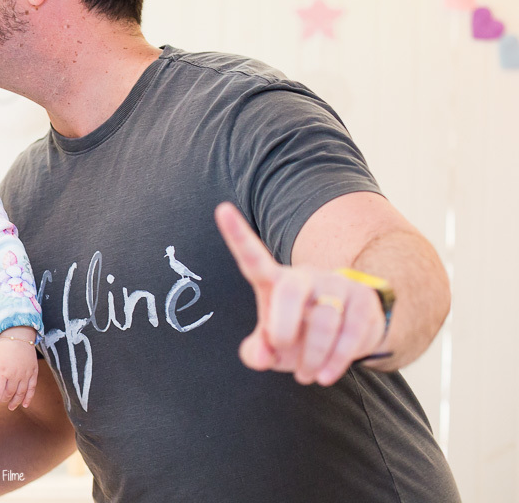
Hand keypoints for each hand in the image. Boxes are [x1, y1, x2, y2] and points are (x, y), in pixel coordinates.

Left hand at [0, 327, 37, 411]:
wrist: (18, 336)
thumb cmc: (2, 348)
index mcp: (2, 371)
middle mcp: (14, 374)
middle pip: (9, 393)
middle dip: (4, 400)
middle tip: (0, 402)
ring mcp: (25, 374)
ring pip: (21, 393)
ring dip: (15, 402)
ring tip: (11, 407)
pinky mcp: (33, 372)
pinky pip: (32, 388)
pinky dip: (29, 398)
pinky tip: (25, 404)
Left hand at [214, 202, 386, 385]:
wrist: (349, 330)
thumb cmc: (299, 332)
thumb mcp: (272, 345)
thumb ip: (257, 351)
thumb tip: (260, 356)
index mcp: (274, 281)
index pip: (253, 258)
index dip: (237, 235)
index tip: (221, 209)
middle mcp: (304, 276)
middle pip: (289, 291)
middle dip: (282, 326)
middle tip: (279, 348)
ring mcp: (337, 286)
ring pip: (323, 321)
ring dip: (311, 357)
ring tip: (306, 375)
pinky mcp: (364, 301)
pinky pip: (351, 333)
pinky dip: (335, 361)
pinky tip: (325, 376)